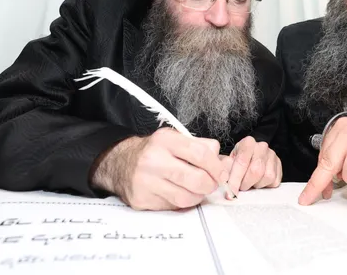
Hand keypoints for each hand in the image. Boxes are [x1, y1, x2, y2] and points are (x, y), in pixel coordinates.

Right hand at [91, 128, 226, 210]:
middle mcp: (153, 160)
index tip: (222, 173)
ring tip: (196, 190)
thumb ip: (203, 147)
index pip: (200, 154)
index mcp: (165, 140)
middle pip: (195, 179)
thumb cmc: (155, 152)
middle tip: (211, 184)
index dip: (216, 167)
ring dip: (197, 196)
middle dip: (210, 184)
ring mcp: (145, 181)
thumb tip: (226, 163)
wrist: (121, 163)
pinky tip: (178, 193)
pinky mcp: (141, 199)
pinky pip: (171, 207)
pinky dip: (181, 203)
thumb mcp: (176, 140)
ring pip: (185, 197)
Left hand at [224, 136, 281, 194]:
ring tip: (250, 182)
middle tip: (241, 187)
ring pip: (267, 177)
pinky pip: (274, 181)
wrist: (250, 157)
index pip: (241, 162)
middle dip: (246, 183)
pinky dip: (266, 186)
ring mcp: (272, 155)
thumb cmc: (238, 160)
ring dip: (256, 185)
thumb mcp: (229, 161)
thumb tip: (224, 185)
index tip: (231, 193)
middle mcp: (261, 147)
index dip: (235, 180)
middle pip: (256, 170)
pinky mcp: (279, 164)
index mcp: (247, 143)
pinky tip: (259, 181)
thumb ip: (226, 170)